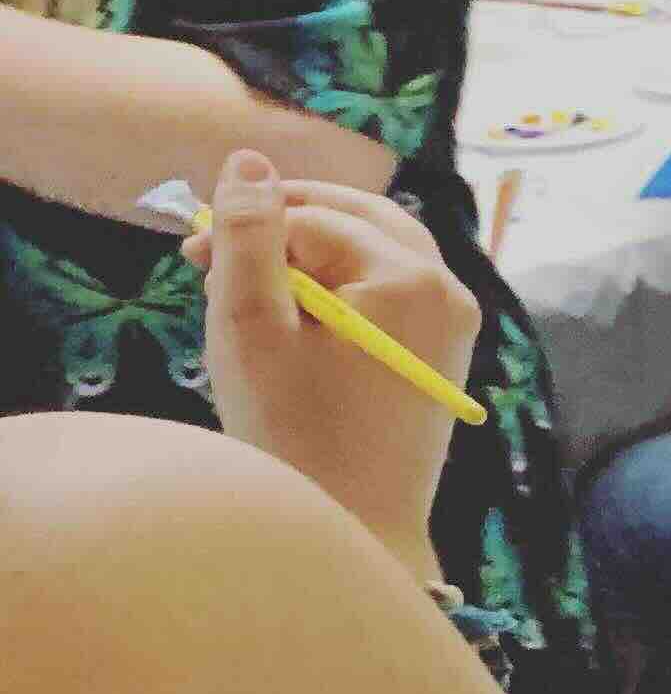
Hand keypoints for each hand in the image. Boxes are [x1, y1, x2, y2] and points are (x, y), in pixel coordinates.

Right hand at [184, 149, 473, 584]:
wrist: (359, 530)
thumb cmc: (295, 434)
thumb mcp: (252, 326)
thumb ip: (249, 237)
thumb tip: (249, 163)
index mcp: (411, 277)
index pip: (314, 219)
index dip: (247, 228)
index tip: (191, 260)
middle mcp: (449, 289)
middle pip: (358, 219)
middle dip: (284, 227)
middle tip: (216, 259)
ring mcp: (456, 323)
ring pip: (374, 250)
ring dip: (311, 255)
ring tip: (253, 294)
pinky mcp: (445, 352)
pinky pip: (391, 290)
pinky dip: (341, 288)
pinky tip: (296, 323)